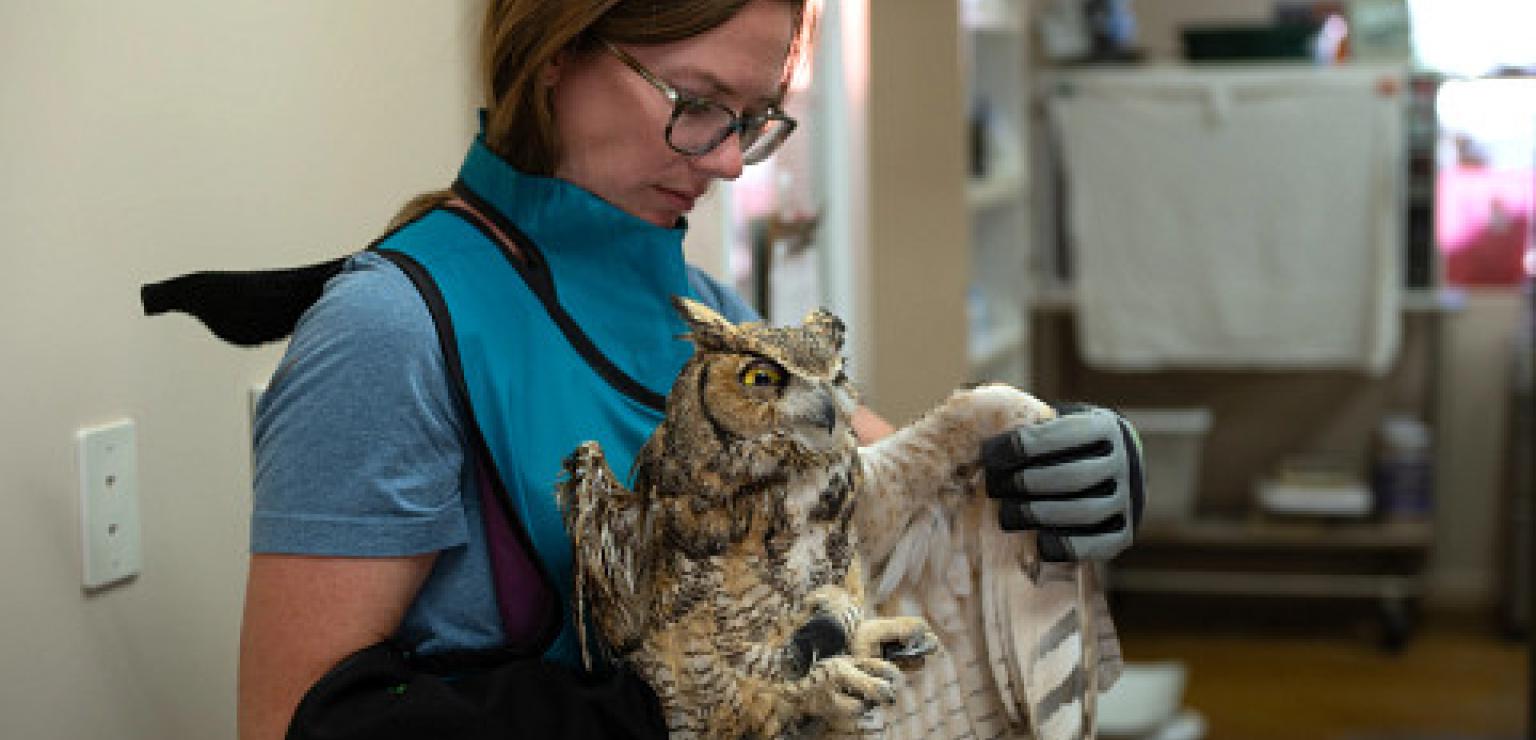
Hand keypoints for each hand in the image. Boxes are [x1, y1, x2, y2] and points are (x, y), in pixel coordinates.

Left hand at [981, 404, 1144, 561]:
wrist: (1110, 470)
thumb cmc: (1065, 444)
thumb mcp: (1055, 423)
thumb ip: (1029, 425)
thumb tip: (980, 429)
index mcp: (1105, 428)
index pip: (1065, 434)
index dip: (1023, 445)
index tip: (989, 454)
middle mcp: (1123, 463)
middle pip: (1073, 476)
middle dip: (1027, 483)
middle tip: (994, 487)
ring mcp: (1127, 500)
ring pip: (1085, 511)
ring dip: (1040, 515)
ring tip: (1007, 516)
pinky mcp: (1123, 533)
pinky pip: (1097, 545)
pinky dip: (1066, 546)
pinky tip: (1038, 542)